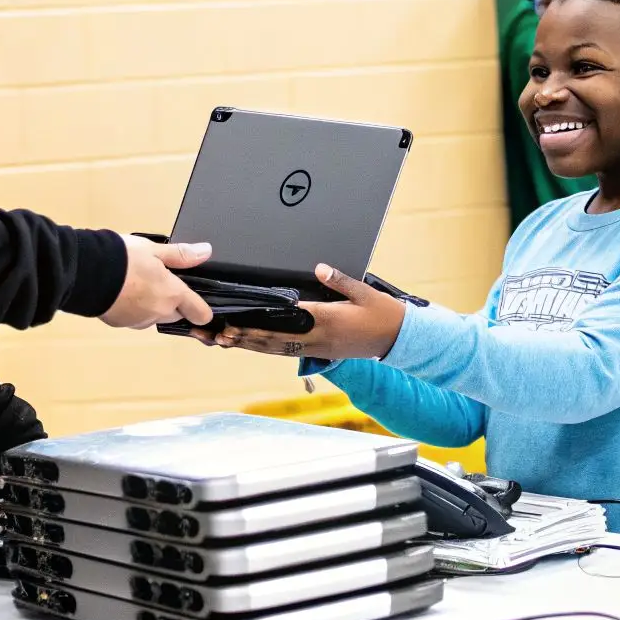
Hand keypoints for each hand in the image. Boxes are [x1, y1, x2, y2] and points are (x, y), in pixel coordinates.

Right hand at [101, 235, 214, 329]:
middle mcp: (159, 312)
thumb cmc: (123, 258)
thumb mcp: (154, 249)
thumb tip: (205, 252)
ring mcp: (139, 321)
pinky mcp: (120, 323)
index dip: (202, 311)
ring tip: (137, 283)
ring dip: (151, 306)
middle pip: (175, 314)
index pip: (199, 312)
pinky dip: (132, 308)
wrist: (87, 272)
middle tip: (160, 281)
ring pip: (153, 316)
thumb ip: (181, 254)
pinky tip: (122, 292)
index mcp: (172, 294)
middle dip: (172, 303)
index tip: (201, 308)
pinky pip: (133, 318)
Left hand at [205, 264, 406, 360]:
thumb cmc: (383, 314)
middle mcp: (319, 338)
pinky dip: (268, 348)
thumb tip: (318, 268)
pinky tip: (253, 345)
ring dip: (252, 346)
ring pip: (278, 349)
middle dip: (247, 338)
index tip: (239, 320)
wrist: (398, 339)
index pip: (288, 321)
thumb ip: (339, 280)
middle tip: (220, 334)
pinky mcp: (321, 352)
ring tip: (227, 341)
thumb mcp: (364, 293)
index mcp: (328, 320)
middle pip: (275, 339)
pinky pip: (289, 351)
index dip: (261, 322)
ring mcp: (319, 348)